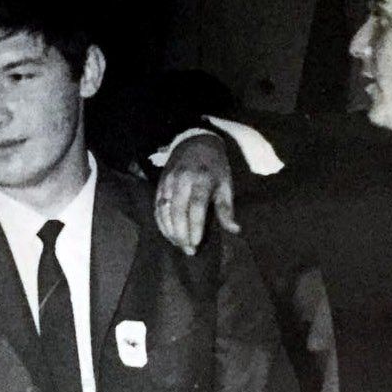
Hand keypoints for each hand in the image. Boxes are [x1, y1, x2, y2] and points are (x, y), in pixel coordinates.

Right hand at [153, 133, 238, 255]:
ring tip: (178, 245)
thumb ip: (226, 208)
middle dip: (181, 233)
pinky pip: (157, 206)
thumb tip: (234, 230)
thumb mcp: (226, 183)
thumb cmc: (215, 165)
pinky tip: (168, 234)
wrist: (194, 141)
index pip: (196, 206)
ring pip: (164, 210)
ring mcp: (168, 182)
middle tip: (188, 250)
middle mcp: (182, 180)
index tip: (196, 243)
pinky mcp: (160, 184)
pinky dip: (161, 222)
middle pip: (177, 210)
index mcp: (202, 179)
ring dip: (170, 231)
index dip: (195, 226)